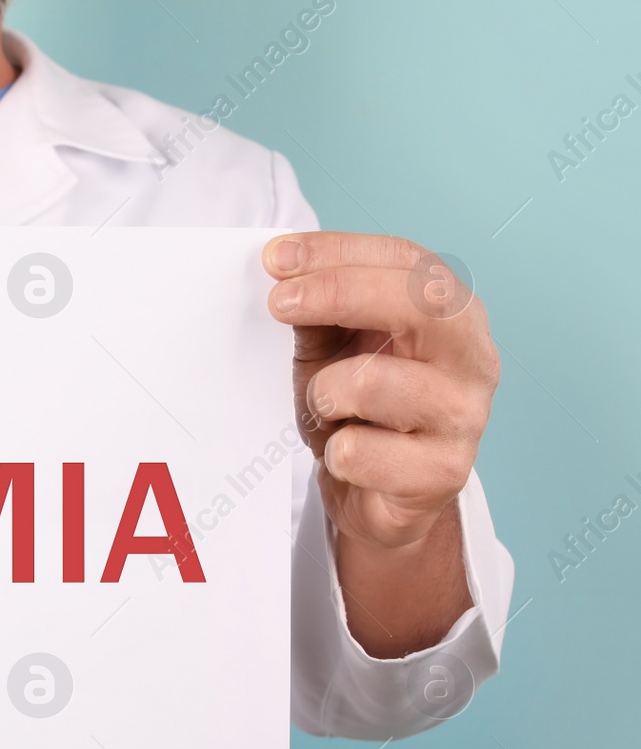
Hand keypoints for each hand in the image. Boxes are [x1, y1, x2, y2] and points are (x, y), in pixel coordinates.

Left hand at [264, 232, 498, 550]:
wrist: (380, 496)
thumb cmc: (359, 413)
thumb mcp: (332, 350)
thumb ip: (319, 309)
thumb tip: (285, 267)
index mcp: (451, 313)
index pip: (406, 261)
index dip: (339, 251)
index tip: (277, 256)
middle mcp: (471, 357)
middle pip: (420, 303)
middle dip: (338, 293)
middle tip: (279, 303)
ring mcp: (463, 416)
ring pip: (373, 383)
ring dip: (323, 394)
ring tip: (326, 410)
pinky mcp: (443, 472)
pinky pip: (361, 451)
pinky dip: (335, 452)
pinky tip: (346, 455)